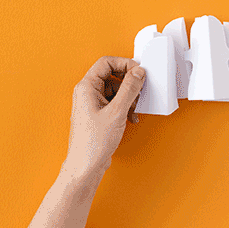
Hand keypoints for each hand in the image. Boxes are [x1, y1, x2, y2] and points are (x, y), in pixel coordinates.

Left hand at [62, 56, 145, 178]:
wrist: (86, 164)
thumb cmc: (94, 141)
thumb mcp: (117, 111)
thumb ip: (129, 89)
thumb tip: (138, 72)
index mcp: (86, 86)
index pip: (106, 63)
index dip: (124, 64)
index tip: (139, 71)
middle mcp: (87, 92)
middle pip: (111, 75)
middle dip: (129, 82)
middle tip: (141, 90)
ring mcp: (92, 103)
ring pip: (115, 90)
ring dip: (129, 98)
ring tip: (135, 109)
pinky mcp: (98, 114)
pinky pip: (114, 102)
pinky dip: (125, 107)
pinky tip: (131, 118)